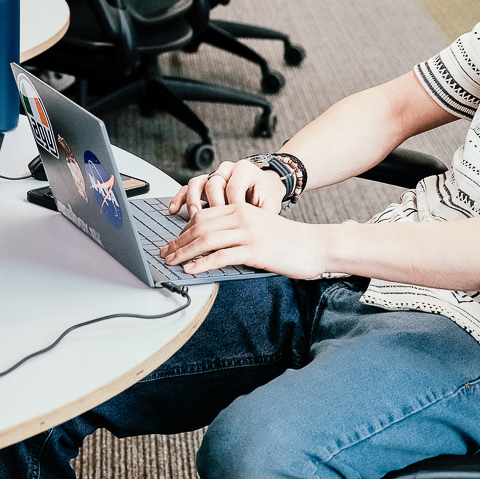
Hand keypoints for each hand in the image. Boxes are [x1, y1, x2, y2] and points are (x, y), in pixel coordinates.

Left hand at [156, 200, 332, 279]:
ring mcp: (248, 232)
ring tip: (172, 262)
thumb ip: (236, 229)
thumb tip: (210, 243)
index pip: (203, 215)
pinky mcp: (255, 250)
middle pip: (200, 226)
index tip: (173, 242)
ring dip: (184, 252)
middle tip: (164, 253)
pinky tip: (192, 270)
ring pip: (206, 239)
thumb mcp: (258, 227)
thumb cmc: (286, 240)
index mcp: (240, 208)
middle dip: (178, 241)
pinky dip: (203, 263)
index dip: (183, 229)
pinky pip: (222, 256)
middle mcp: (242, 216)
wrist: (315, 246)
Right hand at [168, 158, 287, 219]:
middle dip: (212, 206)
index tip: (232, 224)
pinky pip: (187, 187)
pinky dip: (180, 198)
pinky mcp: (204, 184)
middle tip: (214, 225)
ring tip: (194, 217)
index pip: (233, 187)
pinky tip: (174, 210)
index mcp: (244, 170)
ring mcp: (213, 176)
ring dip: (193, 202)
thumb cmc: (266, 197)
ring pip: (197, 183)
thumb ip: (263, 214)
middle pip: (213, 184)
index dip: (231, 207)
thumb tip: (253, 231)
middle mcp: (227, 170)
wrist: (265, 188)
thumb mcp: (271, 204)